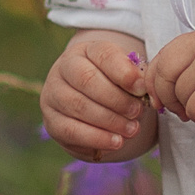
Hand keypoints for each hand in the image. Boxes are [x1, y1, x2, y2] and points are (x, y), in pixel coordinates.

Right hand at [40, 30, 157, 161]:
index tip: (141, 88)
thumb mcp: (124, 76)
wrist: (90, 105)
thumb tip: (143, 88)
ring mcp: (53, 94)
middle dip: (117, 99)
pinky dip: (97, 138)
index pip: (103, 54)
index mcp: (85, 51)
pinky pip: (72, 131)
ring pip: (79, 106)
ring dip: (110, 121)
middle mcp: (63, 68)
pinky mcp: (51, 121)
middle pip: (87, 80)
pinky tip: (116, 142)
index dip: (123, 72)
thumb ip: (134, 78)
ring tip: (132, 130)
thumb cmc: (112, 86)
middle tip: (137, 112)